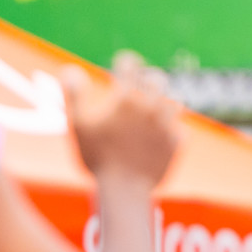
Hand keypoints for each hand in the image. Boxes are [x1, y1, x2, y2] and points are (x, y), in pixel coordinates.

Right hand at [62, 50, 180, 186]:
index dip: (125, 62)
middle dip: (148, 80)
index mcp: (127, 97)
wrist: (124, 190)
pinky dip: (174, 130)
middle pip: (157, 79)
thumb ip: (73, 95)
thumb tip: (70, 69)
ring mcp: (167, 124)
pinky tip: (165, 134)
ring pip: (175, 102)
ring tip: (154, 110)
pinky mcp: (176, 143)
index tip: (122, 65)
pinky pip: (182, 130)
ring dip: (165, 103)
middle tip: (141, 85)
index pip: (130, 64)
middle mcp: (151, 106)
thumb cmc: (97, 157)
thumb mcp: (78, 125)